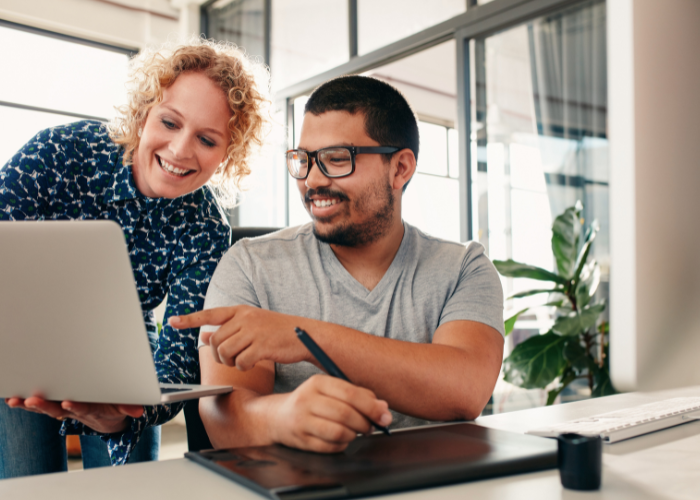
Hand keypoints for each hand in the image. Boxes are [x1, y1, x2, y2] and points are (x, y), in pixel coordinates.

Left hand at [5, 396, 142, 433]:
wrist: (105, 420)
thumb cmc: (113, 407)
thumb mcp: (124, 407)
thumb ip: (129, 407)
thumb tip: (139, 411)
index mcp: (93, 409)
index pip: (84, 409)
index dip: (76, 407)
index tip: (68, 404)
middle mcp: (75, 410)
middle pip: (58, 409)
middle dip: (45, 405)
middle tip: (33, 401)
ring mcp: (63, 408)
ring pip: (46, 407)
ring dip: (31, 405)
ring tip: (17, 400)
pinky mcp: (55, 404)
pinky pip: (39, 405)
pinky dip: (25, 403)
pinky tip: (13, 398)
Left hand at [170, 306, 310, 369]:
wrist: (305, 334)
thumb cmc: (277, 331)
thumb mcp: (252, 325)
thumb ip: (229, 329)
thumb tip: (203, 334)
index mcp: (241, 310)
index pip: (210, 313)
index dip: (190, 319)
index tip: (172, 322)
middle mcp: (245, 318)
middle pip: (215, 340)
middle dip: (218, 354)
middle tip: (231, 358)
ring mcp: (253, 331)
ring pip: (225, 352)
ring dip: (230, 362)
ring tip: (243, 360)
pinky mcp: (262, 346)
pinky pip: (240, 362)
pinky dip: (243, 367)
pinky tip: (252, 364)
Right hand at [268, 374, 391, 452]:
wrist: (277, 417)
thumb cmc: (310, 402)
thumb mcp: (330, 390)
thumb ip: (357, 394)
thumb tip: (382, 407)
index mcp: (317, 382)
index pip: (350, 393)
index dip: (371, 406)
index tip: (384, 414)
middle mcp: (307, 400)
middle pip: (346, 414)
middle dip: (365, 423)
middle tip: (371, 426)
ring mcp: (302, 421)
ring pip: (339, 432)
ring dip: (353, 435)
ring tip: (355, 432)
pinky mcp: (301, 440)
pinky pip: (331, 447)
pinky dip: (342, 445)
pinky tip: (341, 439)